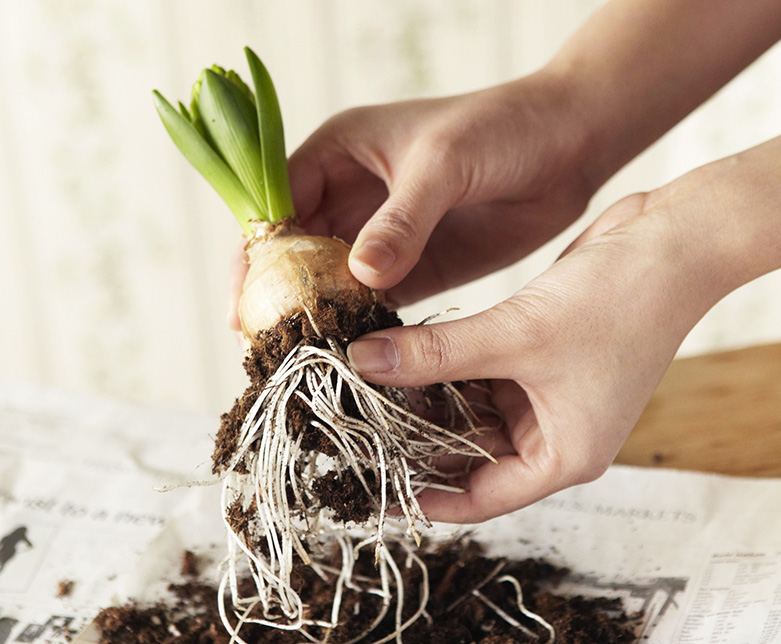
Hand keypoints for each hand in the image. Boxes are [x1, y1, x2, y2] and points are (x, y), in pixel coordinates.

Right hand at [229, 71, 594, 329]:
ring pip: (332, 281)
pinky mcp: (417, 265)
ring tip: (303, 362)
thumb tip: (359, 275)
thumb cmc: (502, 128)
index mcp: (340, 152)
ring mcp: (384, 235)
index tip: (244, 304)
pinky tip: (354, 354)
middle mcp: (352, 195)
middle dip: (280, 295)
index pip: (275, 203)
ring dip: (319, 316)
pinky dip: (362, 324)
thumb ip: (402, 219)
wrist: (569, 146)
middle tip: (268, 348)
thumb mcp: (444, 163)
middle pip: (296, 251)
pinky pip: (376, 300)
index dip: (255, 253)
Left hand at [347, 194, 693, 521]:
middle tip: (354, 426)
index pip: (481, 497)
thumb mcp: (516, 335)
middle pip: (469, 452)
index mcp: (564, 454)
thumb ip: (436, 354)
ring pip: (469, 409)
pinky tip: (401, 354)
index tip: (375, 491)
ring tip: (365, 388)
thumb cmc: (619, 301)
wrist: (671, 242)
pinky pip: (478, 373)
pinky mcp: (535, 356)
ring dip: (424, 396)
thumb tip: (364, 362)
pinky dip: (444, 366)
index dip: (425, 497)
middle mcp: (553, 432)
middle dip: (416, 437)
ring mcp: (544, 393)